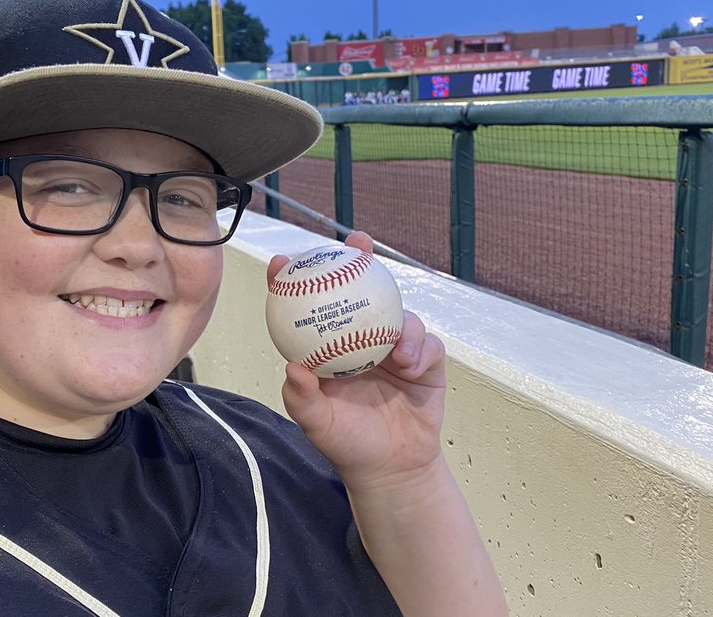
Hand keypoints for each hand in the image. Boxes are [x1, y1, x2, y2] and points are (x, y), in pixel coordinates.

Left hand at [268, 231, 446, 486]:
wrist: (390, 469)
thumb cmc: (347, 443)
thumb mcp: (317, 424)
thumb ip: (302, 398)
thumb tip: (294, 368)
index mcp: (331, 347)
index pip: (311, 306)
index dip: (298, 279)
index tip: (284, 263)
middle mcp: (363, 339)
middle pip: (361, 292)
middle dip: (360, 260)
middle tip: (358, 243)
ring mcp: (396, 348)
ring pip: (400, 316)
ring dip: (399, 322)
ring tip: (395, 350)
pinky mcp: (426, 363)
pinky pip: (428, 345)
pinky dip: (420, 349)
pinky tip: (411, 364)